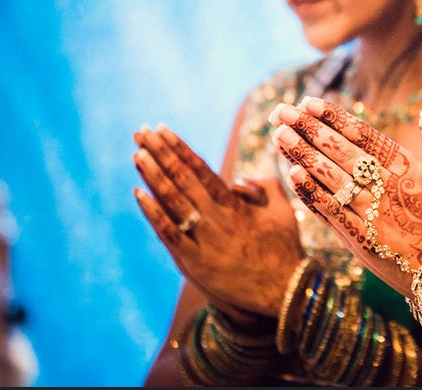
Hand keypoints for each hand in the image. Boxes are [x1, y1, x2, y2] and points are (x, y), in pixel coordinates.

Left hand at [132, 124, 303, 321]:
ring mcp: (203, 240)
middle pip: (182, 178)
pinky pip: (168, 233)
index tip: (162, 130)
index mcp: (235, 204)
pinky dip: (152, 213)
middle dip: (160, 153)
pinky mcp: (194, 263)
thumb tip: (240, 179)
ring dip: (152, 176)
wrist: (284, 292)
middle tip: (141, 132)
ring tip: (136, 154)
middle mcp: (216, 217)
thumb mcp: (283, 211)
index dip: (180, 148)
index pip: (201, 168)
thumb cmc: (285, 249)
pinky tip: (138, 194)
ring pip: (172, 201)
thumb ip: (265, 187)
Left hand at [268, 97, 421, 295]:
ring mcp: (371, 215)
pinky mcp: (361, 241)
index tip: (311, 102)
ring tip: (279, 134)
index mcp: (411, 169)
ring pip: (330, 178)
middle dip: (309, 129)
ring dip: (302, 155)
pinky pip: (330, 212)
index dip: (335, 118)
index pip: (364, 136)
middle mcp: (386, 188)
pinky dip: (311, 193)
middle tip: (283, 110)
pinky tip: (292, 175)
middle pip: (340, 152)